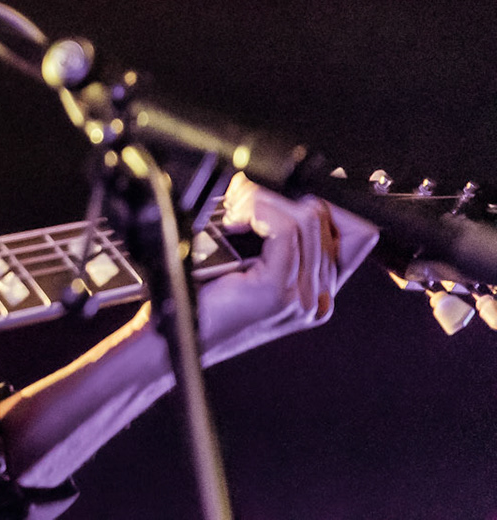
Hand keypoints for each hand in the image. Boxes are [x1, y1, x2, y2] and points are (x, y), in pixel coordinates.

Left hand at [194, 173, 377, 366]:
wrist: (174, 338)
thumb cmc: (201, 298)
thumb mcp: (245, 263)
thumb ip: (273, 239)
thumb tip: (280, 189)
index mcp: (318, 293)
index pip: (353, 233)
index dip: (323, 203)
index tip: (285, 189)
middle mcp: (318, 299)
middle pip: (327, 219)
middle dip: (284, 196)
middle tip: (244, 198)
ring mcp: (302, 299)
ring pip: (308, 220)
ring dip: (267, 201)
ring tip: (236, 210)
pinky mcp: (277, 292)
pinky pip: (285, 230)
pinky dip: (260, 211)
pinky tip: (236, 220)